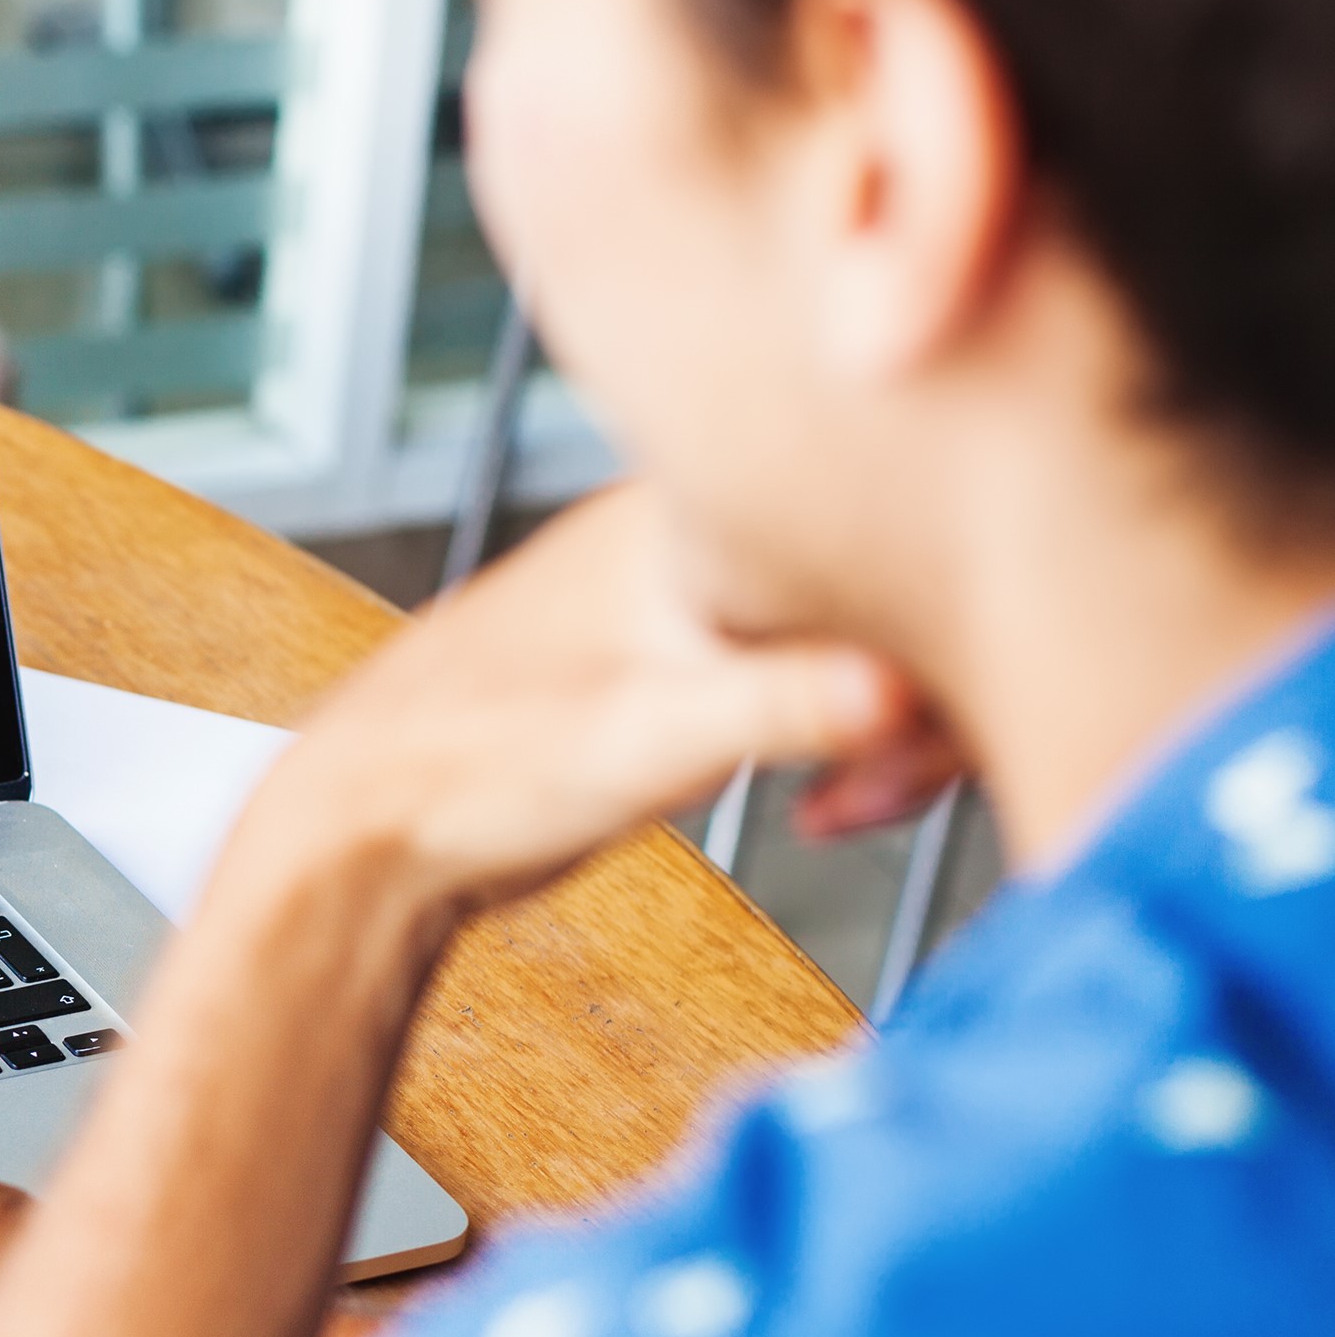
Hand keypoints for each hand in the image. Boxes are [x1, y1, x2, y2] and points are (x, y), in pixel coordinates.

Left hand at [237, 482, 945, 921]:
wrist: (369, 830)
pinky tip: (828, 806)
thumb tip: (902, 692)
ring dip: (896, 726)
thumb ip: (782, 706)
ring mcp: (704, 591)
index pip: (895, 510)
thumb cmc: (472, 766)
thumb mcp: (646, 736)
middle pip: (902, 574)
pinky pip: (828, 677)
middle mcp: (706, 529)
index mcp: (691, 506)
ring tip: (852, 804)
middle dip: (936, 687)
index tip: (965, 696)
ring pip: (872, 632)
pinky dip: (849, 743)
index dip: (966, 601)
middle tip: (891, 780)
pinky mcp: (698, 659)